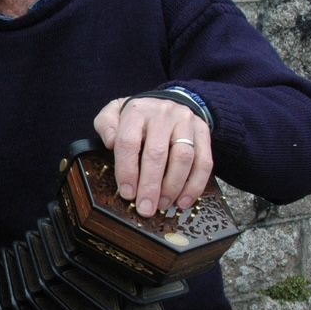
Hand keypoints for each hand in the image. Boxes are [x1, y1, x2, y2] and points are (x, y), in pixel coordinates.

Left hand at [94, 97, 212, 216]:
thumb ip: (106, 126)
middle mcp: (163, 115)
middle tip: (146, 208)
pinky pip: (204, 161)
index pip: (129, 142)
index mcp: (137, 111)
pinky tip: (184, 201)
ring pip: (183, 157)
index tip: (127, 193)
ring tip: (164, 205)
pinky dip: (195, 185)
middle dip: (151, 186)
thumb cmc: (138, 117)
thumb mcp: (114, 113)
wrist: (169, 101)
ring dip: (173, 187)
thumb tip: (109, 143)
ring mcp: (185, 122)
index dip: (127, 170)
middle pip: (157, 153)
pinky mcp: (203, 132)